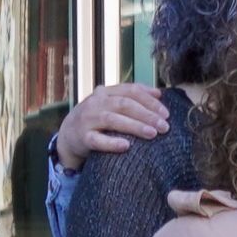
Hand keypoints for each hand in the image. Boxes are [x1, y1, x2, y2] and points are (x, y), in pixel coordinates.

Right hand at [55, 83, 169, 171]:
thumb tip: (158, 93)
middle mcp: (96, 103)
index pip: (130, 91)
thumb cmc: (98, 118)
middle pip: (124, 104)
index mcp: (106, 93)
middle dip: (147, 115)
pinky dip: (111, 143)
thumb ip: (133, 96)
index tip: (166, 114)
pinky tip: (126, 146)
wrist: (69, 134)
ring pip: (112, 120)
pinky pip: (97, 140)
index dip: (150, 101)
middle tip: (164, 127)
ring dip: (134, 126)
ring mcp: (88, 119)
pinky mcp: (83, 137)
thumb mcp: (112, 103)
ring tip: (152, 134)